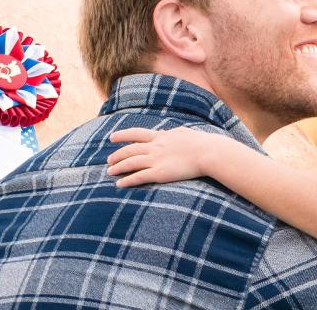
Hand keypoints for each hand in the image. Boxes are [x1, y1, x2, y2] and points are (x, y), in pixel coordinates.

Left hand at [106, 126, 224, 186]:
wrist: (207, 152)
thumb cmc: (200, 142)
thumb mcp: (183, 132)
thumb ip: (172, 133)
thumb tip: (167, 132)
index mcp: (161, 136)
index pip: (136, 134)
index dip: (122, 135)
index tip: (112, 138)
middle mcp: (155, 147)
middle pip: (130, 150)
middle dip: (117, 155)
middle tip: (109, 160)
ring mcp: (156, 160)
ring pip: (130, 163)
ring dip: (118, 167)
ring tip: (110, 172)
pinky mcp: (160, 173)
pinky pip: (139, 177)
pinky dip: (127, 180)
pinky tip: (119, 184)